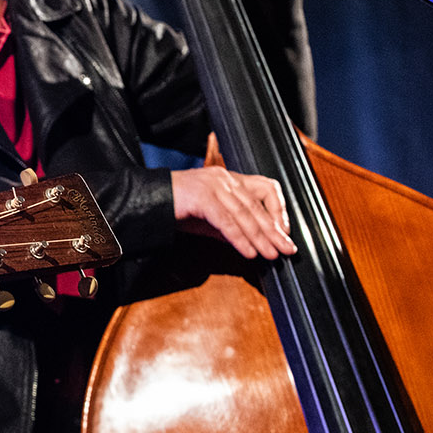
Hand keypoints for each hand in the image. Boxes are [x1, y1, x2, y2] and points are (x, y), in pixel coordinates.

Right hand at [171, 165, 296, 259]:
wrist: (146, 202)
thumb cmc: (174, 208)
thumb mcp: (209, 219)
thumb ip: (230, 227)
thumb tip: (251, 243)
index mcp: (228, 179)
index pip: (265, 188)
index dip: (278, 210)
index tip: (283, 232)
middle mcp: (223, 178)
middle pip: (257, 205)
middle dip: (274, 230)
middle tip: (286, 249)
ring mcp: (212, 185)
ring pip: (244, 214)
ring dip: (260, 237)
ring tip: (272, 254)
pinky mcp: (201, 197)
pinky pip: (226, 221)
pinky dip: (239, 238)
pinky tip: (249, 252)